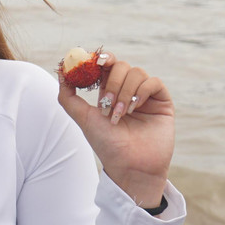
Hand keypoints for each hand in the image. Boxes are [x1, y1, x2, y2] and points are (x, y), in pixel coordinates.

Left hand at [56, 51, 174, 206]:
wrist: (130, 165)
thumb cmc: (106, 144)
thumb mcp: (83, 118)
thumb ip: (68, 97)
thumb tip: (61, 73)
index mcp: (109, 91)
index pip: (106, 65)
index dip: (100, 59)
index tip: (94, 61)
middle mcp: (128, 90)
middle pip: (120, 66)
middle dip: (112, 82)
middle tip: (106, 103)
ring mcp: (145, 95)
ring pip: (136, 72)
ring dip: (124, 91)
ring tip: (120, 114)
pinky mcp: (162, 101)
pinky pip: (153, 82)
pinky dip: (141, 92)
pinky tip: (135, 108)